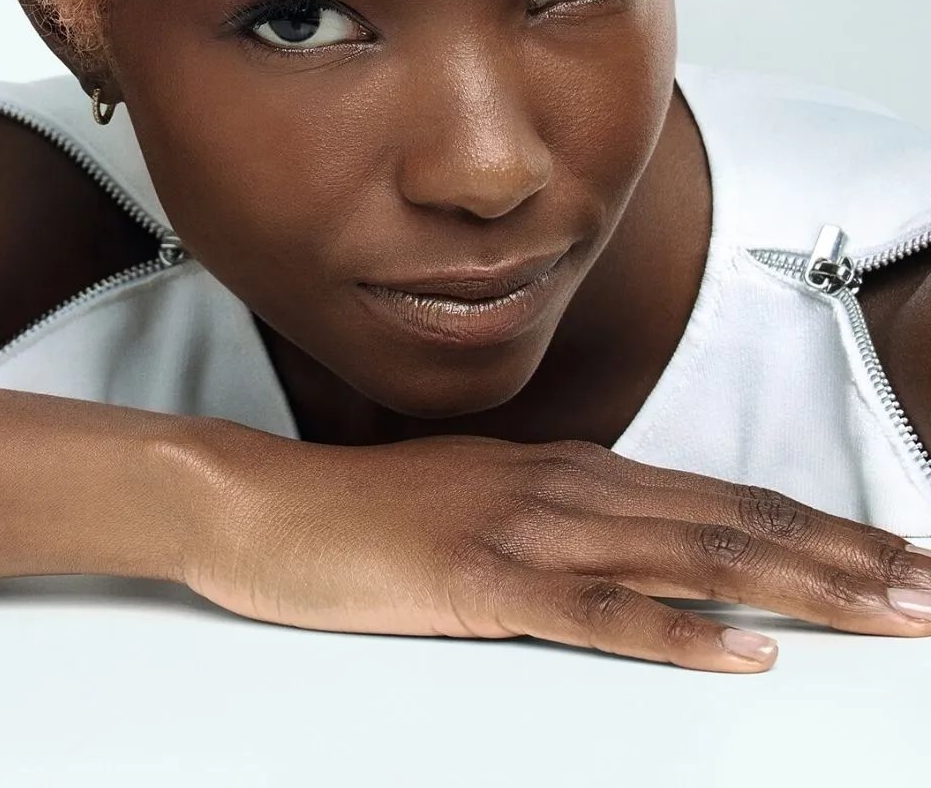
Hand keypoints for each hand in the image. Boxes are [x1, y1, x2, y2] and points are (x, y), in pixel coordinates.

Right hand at [182, 426, 930, 671]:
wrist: (258, 504)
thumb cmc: (367, 514)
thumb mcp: (481, 505)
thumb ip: (564, 520)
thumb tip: (643, 550)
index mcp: (572, 472)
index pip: (723, 498)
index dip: (821, 528)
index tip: (898, 556)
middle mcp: (566, 489)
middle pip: (732, 522)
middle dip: (845, 558)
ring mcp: (525, 531)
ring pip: (689, 557)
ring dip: (799, 587)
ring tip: (887, 611)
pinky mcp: (480, 583)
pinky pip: (595, 615)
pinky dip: (677, 635)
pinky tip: (740, 653)